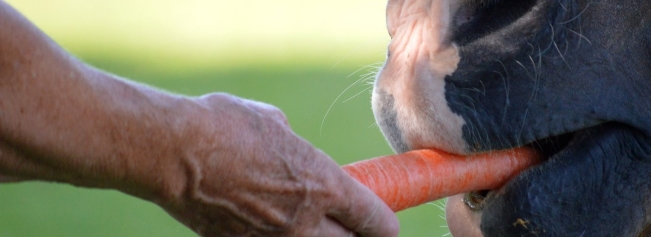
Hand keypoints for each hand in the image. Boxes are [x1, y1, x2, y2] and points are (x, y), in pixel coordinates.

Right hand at [157, 93, 398, 236]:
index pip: (376, 222)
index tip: (385, 222)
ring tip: (304, 222)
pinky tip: (262, 221)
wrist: (171, 151)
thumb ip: (295, 149)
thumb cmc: (224, 126)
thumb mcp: (275, 125)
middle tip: (348, 225)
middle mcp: (305, 222)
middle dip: (353, 236)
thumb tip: (294, 152)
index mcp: (325, 186)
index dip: (385, 224)